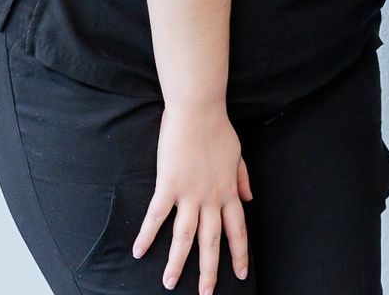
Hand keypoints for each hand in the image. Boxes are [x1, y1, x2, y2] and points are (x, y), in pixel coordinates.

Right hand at [132, 104, 252, 293]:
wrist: (199, 111)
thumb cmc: (218, 130)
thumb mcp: (238, 155)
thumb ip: (242, 179)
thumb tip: (249, 198)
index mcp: (228, 192)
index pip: (237, 230)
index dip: (239, 254)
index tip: (241, 274)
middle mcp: (211, 198)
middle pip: (211, 241)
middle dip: (209, 270)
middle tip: (205, 294)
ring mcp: (189, 194)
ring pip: (184, 236)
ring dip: (177, 262)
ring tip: (168, 283)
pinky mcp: (168, 186)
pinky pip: (157, 216)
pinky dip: (148, 235)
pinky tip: (139, 251)